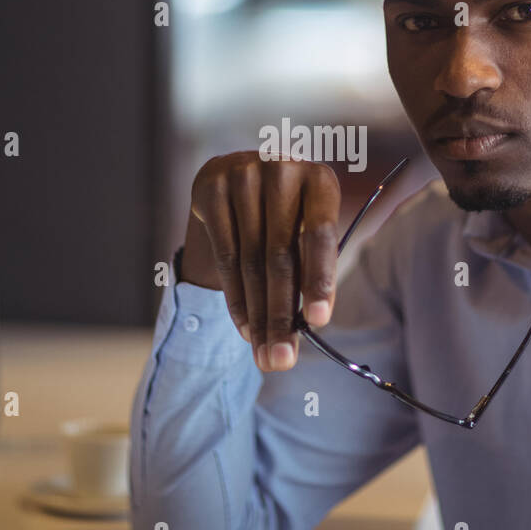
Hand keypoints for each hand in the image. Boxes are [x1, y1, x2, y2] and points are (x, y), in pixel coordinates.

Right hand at [181, 152, 340, 372]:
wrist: (244, 177)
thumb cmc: (290, 214)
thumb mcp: (309, 229)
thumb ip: (312, 265)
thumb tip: (310, 324)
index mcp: (320, 180)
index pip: (320, 235)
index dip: (319, 279)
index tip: (318, 322)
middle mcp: (281, 169)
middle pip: (280, 256)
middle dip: (281, 314)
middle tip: (282, 359)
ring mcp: (242, 174)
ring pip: (249, 262)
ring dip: (258, 316)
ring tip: (265, 355)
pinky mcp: (210, 186)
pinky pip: (224, 256)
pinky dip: (236, 299)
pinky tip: (245, 328)